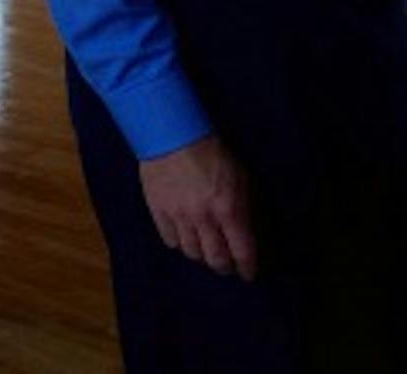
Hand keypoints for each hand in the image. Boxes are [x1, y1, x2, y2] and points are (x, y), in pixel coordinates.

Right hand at [139, 135, 256, 280]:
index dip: (247, 267)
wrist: (173, 133)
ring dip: (201, 255)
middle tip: (226, 266)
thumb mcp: (239, 177)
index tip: (248, 273)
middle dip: (224, 267)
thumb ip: (241, 207)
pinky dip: (179, 243)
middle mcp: (204, 218)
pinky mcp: (157, 210)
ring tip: (204, 249)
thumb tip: (243, 231)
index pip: (242, 251)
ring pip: (192, 252)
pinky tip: (184, 236)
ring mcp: (179, 216)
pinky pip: (169, 240)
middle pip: (215, 259)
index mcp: (228, 209)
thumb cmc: (212, 152)